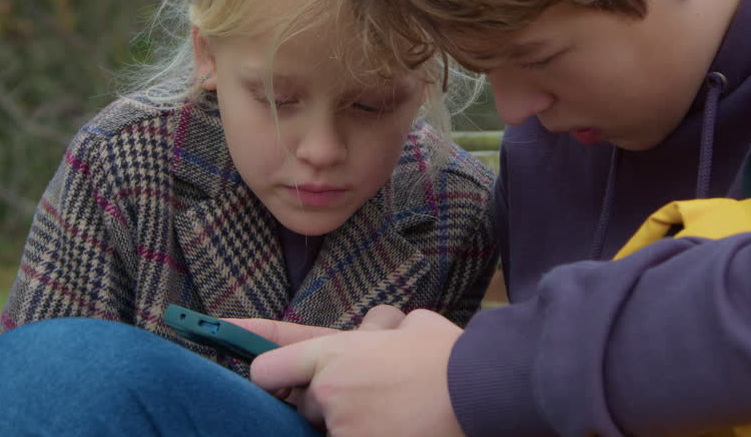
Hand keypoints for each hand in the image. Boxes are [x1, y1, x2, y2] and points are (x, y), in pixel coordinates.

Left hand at [248, 309, 465, 436]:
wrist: (483, 391)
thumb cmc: (450, 357)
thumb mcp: (409, 325)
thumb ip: (379, 330)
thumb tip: (378, 328)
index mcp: (334, 354)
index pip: (267, 368)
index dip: (269, 373)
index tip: (270, 380)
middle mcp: (329, 394)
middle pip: (307, 406)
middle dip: (332, 402)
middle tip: (374, 395)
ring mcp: (344, 431)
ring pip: (332, 430)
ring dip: (355, 424)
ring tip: (396, 413)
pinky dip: (373, 434)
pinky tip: (400, 428)